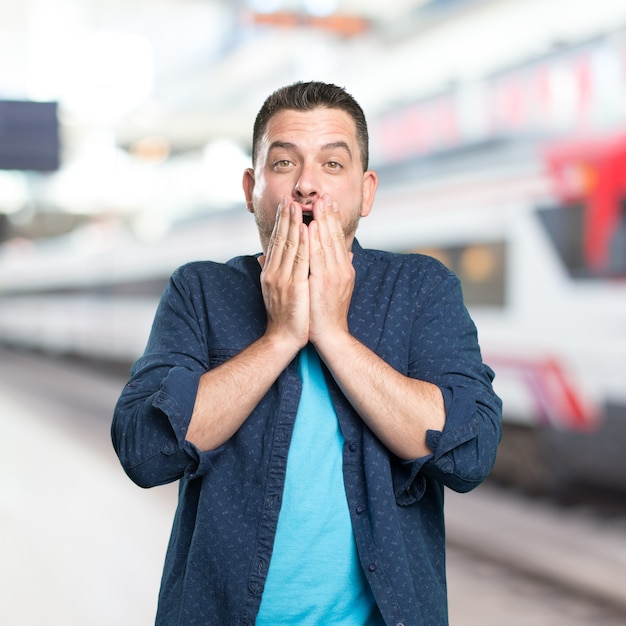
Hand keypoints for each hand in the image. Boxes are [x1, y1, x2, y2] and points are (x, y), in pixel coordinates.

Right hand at [259, 198, 309, 350]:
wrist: (284, 338)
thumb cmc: (283, 315)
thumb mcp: (274, 290)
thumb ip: (272, 271)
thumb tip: (263, 257)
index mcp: (270, 272)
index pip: (276, 242)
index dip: (281, 223)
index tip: (285, 205)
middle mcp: (273, 272)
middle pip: (280, 239)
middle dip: (285, 217)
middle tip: (290, 198)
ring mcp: (282, 278)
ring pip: (289, 245)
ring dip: (294, 224)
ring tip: (297, 206)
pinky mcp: (293, 286)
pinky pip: (300, 259)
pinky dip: (304, 242)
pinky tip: (307, 229)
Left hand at [307, 194, 354, 348]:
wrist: (330, 335)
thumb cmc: (329, 313)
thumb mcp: (339, 288)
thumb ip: (341, 268)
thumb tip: (346, 254)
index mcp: (344, 269)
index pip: (338, 239)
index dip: (333, 221)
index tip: (329, 203)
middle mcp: (341, 269)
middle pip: (335, 236)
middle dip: (329, 215)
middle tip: (324, 195)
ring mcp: (333, 275)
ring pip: (327, 242)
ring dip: (322, 221)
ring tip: (318, 203)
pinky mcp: (323, 282)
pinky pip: (318, 256)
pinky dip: (315, 240)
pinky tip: (311, 226)